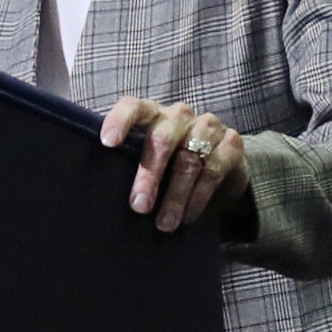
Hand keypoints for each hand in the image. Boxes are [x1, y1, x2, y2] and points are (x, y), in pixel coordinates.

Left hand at [100, 98, 248, 231]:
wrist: (222, 165)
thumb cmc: (170, 164)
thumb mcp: (148, 159)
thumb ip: (128, 163)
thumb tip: (99, 193)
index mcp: (152, 113)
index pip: (133, 107)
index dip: (120, 121)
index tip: (108, 143)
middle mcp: (179, 115)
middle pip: (162, 139)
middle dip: (149, 175)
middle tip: (139, 206)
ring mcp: (208, 126)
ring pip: (188, 160)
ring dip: (175, 196)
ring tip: (164, 224)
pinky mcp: (232, 142)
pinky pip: (213, 170)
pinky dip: (199, 197)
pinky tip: (189, 216)